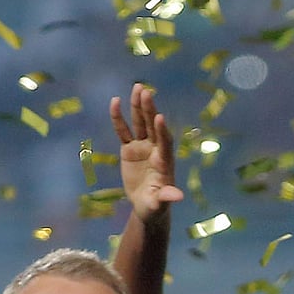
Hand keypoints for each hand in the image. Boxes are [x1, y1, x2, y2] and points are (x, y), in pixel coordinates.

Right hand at [111, 82, 179, 224]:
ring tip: (137, 88)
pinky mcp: (129, 149)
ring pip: (140, 124)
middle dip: (149, 110)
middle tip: (145, 91)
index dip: (162, 131)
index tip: (160, 117)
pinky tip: (115, 102)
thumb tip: (178, 196)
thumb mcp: (159, 203)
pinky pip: (123, 131)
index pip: (165, 143)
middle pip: (153, 127)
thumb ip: (167, 197)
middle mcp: (155, 150)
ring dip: (138, 107)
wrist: (147, 206)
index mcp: (164, 162)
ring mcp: (142, 147)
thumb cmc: (156, 206)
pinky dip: (119, 118)